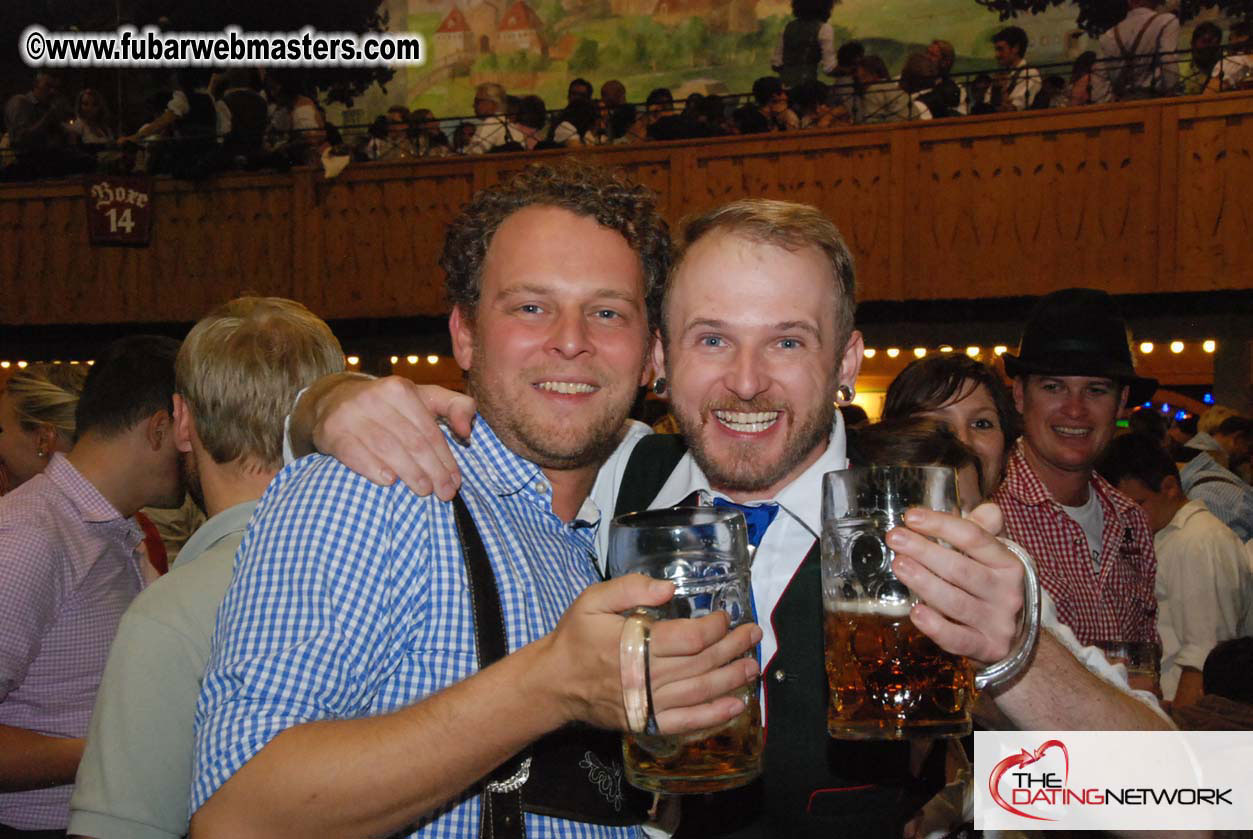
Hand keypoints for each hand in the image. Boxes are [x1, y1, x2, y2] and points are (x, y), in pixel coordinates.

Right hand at [302, 375, 475, 499]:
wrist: (333, 401)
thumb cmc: (388, 405)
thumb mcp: (423, 397)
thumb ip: (455, 406)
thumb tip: (468, 430)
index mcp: (400, 389)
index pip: (430, 431)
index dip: (446, 459)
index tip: (456, 482)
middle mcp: (374, 398)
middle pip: (413, 442)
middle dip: (433, 471)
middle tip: (445, 493)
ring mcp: (351, 415)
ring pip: (388, 449)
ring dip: (410, 474)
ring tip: (424, 491)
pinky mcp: (332, 431)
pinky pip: (355, 454)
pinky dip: (374, 469)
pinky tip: (389, 482)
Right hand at [537, 574, 760, 734]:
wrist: (554, 682)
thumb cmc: (576, 637)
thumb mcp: (592, 600)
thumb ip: (629, 587)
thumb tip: (669, 588)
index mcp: (634, 643)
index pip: (688, 639)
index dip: (714, 628)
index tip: (725, 617)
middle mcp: (645, 676)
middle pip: (701, 664)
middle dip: (732, 648)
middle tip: (753, 635)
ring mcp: (647, 703)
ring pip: (699, 692)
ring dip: (731, 679)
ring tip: (752, 666)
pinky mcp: (645, 721)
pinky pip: (686, 722)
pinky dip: (713, 716)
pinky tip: (735, 706)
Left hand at [887, 503, 1023, 666]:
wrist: (1018, 639)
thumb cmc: (994, 588)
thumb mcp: (995, 558)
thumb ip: (985, 532)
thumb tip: (984, 511)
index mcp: (1009, 564)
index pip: (975, 538)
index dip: (941, 525)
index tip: (911, 517)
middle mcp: (1007, 593)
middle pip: (961, 569)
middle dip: (924, 551)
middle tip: (895, 538)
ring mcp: (998, 623)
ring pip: (956, 603)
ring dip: (924, 582)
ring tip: (899, 565)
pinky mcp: (987, 649)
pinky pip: (958, 639)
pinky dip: (935, 626)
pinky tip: (916, 611)